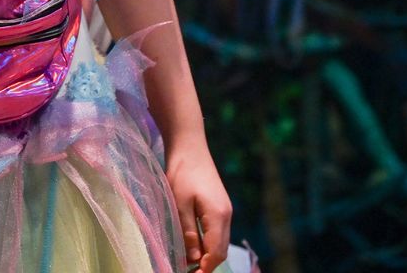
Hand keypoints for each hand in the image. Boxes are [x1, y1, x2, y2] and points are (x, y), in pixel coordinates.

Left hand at [166, 137, 231, 272]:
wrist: (190, 146)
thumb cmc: (181, 172)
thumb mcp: (180, 204)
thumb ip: (188, 232)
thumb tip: (193, 259)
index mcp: (218, 216)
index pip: (215, 253)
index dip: (205, 268)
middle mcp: (226, 216)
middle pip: (220, 250)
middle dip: (206, 264)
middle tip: (188, 272)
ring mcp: (225, 210)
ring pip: (219, 242)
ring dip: (206, 254)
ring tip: (188, 262)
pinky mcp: (220, 205)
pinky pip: (216, 231)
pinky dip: (207, 242)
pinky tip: (193, 244)